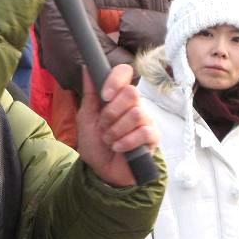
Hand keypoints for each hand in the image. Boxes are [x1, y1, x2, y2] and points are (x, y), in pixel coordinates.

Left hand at [75, 63, 158, 187]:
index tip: (104, 95)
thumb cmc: (95, 144)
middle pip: (132, 92)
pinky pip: (145, 132)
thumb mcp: (86, 118)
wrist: (101, 171)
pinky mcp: (153, 138)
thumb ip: (89, 94)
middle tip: (104, 126)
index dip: (115, 80)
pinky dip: (126, 141)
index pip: (124, 72)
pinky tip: (118, 148)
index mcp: (118, 97)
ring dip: (116, 130)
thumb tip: (86, 68)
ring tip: (110, 140)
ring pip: (136, 114)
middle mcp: (134, 105)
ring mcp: (145, 121)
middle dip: (111, 113)